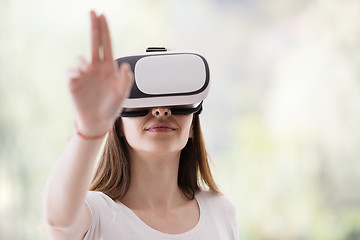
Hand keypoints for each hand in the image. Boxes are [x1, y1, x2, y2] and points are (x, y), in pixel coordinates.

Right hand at [67, 11, 132, 136]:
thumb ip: (126, 80)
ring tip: (87, 68)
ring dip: (84, 60)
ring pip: (81, 58)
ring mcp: (85, 74)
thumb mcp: (122, 94)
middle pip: (95, 43)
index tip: (102, 16)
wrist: (97, 121)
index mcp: (109, 68)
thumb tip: (125, 66)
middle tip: (92, 12)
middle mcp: (96, 68)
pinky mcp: (74, 82)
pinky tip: (79, 75)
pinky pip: (71, 71)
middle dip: (94, 27)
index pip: (107, 45)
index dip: (104, 30)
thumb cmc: (111, 108)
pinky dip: (74, 71)